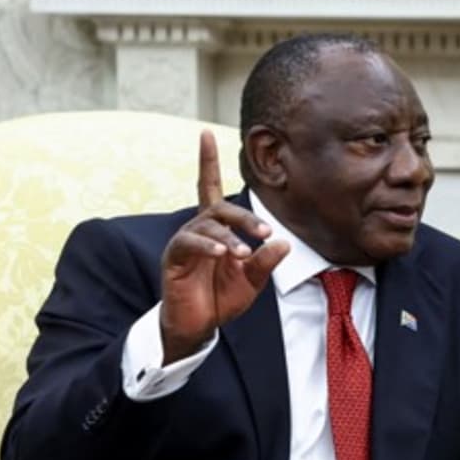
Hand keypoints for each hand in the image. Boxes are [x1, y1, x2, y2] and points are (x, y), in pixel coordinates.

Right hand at [159, 132, 288, 361]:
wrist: (198, 326)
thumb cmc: (222, 298)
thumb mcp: (252, 280)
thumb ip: (266, 262)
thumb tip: (284, 243)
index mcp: (217, 228)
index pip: (210, 187)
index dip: (208, 161)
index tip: (205, 133)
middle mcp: (198, 229)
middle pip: (219, 207)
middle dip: (244, 217)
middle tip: (265, 233)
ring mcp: (185, 242)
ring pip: (206, 225)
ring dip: (229, 237)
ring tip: (243, 253)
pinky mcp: (175, 258)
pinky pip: (188, 242)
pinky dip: (208, 245)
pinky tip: (222, 253)